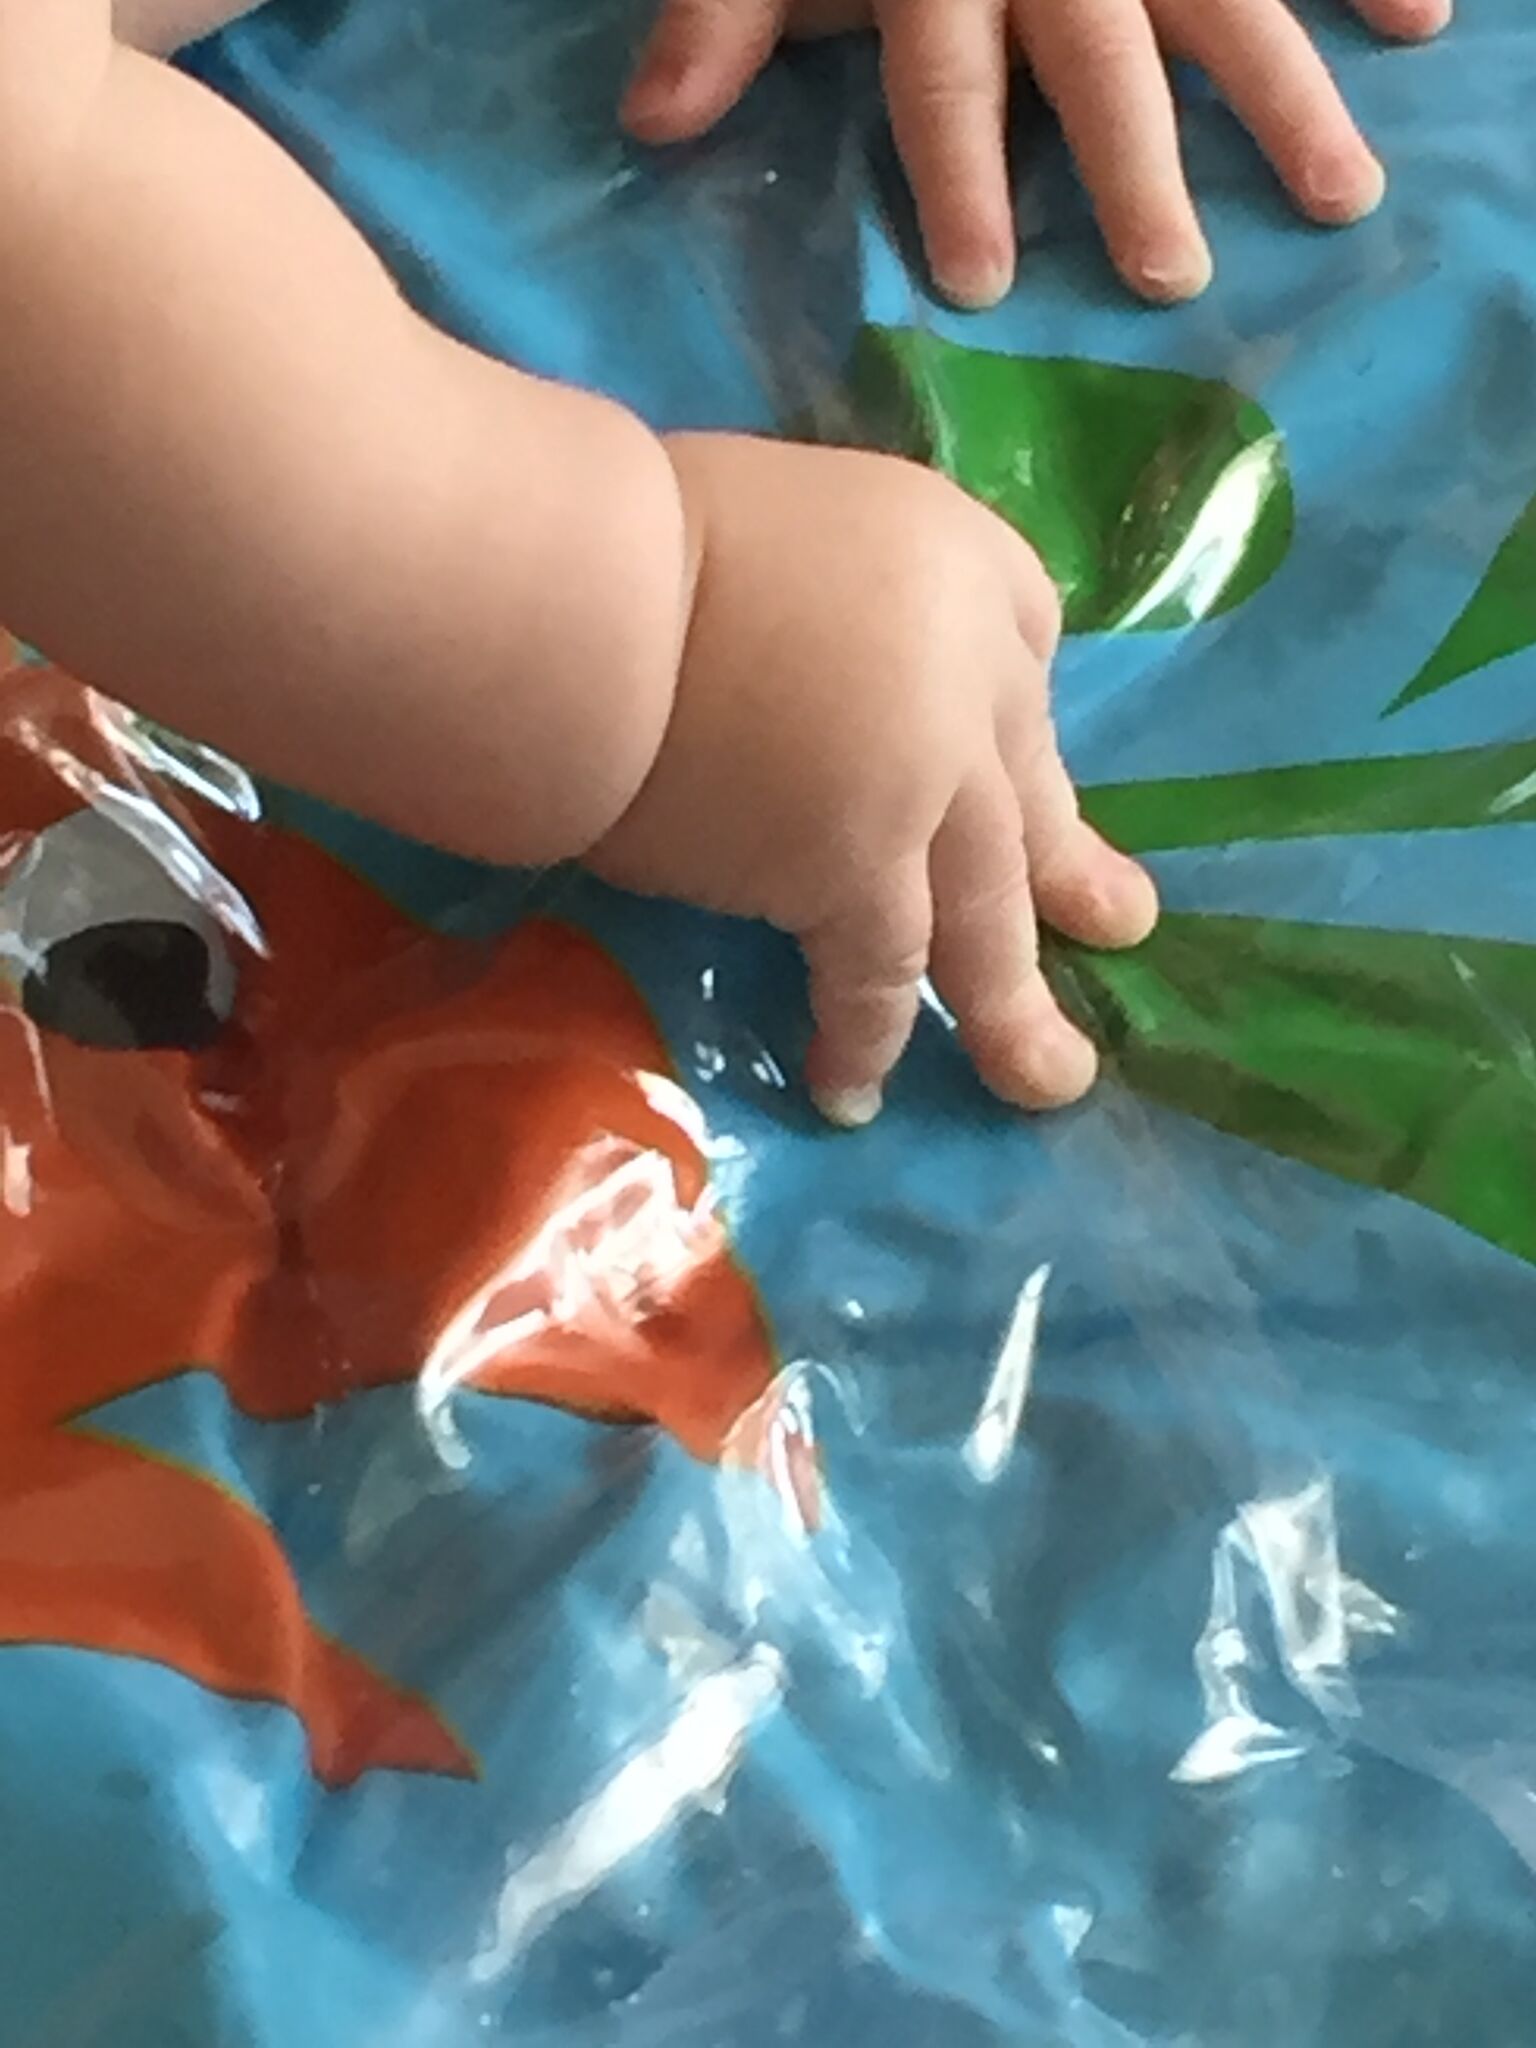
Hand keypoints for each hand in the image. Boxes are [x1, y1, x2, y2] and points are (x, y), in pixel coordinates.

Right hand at [589, 434, 1156, 1124]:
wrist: (583, 594)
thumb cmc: (632, 541)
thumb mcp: (778, 522)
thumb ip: (830, 604)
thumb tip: (796, 680)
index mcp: (950, 557)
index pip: (1024, 643)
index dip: (1015, 722)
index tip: (1018, 773)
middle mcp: (965, 665)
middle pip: (1025, 790)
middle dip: (1069, 872)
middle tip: (1118, 923)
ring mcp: (925, 772)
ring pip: (985, 908)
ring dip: (1011, 1006)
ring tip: (1048, 1077)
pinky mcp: (857, 862)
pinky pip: (877, 973)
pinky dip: (864, 1038)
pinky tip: (854, 1092)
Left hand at [622, 0, 1450, 307]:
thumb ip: (727, 12)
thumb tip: (654, 125)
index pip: (948, 80)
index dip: (961, 175)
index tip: (984, 281)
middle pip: (1101, 61)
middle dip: (1136, 167)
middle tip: (1170, 277)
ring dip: (1285, 94)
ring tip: (1342, 197)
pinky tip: (1420, 23)